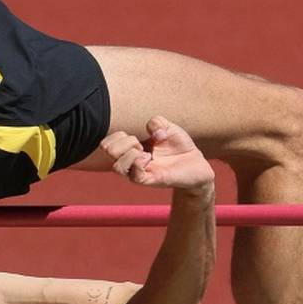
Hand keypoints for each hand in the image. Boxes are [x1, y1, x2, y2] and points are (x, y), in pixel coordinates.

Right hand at [99, 116, 214, 192]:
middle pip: (107, 151)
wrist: (196, 164)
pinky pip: (134, 176)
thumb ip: (157, 122)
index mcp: (130, 150)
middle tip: (141, 144)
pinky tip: (150, 159)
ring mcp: (138, 173)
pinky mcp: (150, 181)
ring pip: (116, 167)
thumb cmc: (179, 147)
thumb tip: (153, 130)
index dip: (118, 136)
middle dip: (123, 142)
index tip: (138, 136)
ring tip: (146, 153)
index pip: (106, 144)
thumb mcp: (169, 127)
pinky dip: (140, 163)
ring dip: (130, 154)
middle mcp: (130, 162)